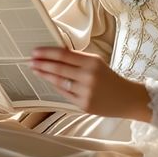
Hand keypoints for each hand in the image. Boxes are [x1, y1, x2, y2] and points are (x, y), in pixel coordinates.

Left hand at [29, 47, 143, 117]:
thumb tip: (56, 53)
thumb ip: (78, 59)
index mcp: (92, 62)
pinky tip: (50, 81)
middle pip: (58, 68)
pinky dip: (56, 87)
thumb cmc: (109, 78)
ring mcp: (86, 92)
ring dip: (45, 75)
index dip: (47, 53)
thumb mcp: (97, 63)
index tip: (35, 51)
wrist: (126, 98)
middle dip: (42, 64)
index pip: (64, 55)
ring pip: (59, 82)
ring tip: (36, 70)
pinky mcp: (84, 104)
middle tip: (30, 61)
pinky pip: (65, 94)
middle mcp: (88, 76)